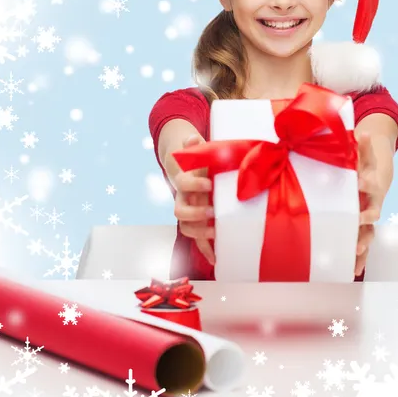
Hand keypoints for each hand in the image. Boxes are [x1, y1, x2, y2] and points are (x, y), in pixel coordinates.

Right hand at [173, 135, 214, 264]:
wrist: (187, 168)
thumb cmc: (197, 159)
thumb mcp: (197, 149)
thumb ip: (195, 145)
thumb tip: (192, 137)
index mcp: (184, 180)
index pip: (183, 184)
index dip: (193, 185)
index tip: (208, 185)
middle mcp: (184, 198)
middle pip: (180, 212)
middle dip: (195, 214)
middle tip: (213, 212)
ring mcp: (190, 211)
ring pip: (186, 227)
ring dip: (200, 233)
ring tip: (216, 232)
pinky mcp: (198, 221)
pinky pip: (199, 238)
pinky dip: (206, 249)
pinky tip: (217, 259)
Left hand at [355, 132, 385, 275]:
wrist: (377, 160)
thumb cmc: (366, 153)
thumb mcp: (364, 145)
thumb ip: (362, 143)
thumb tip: (363, 132)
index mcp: (373, 182)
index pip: (372, 185)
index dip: (367, 187)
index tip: (360, 188)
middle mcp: (373, 199)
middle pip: (371, 215)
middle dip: (363, 229)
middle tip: (356, 242)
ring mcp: (368, 211)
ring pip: (367, 232)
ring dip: (362, 247)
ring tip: (355, 264)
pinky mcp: (361, 219)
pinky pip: (361, 238)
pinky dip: (358, 255)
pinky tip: (353, 270)